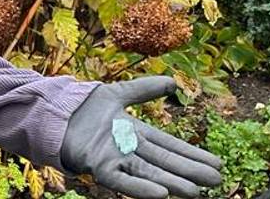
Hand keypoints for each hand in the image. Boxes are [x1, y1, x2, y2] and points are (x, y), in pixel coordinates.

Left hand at [60, 76, 222, 198]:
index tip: (216, 163)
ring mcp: (115, 158)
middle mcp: (129, 148)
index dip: (192, 154)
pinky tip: (160, 195)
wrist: (53, 112)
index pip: (170, 145)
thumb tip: (173, 82)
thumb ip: (144, 89)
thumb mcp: (118, 93)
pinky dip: (140, 189)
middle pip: (165, 161)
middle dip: (190, 171)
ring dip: (172, 183)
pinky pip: (121, 180)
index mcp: (136, 132)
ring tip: (196, 192)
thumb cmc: (84, 106)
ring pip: (149, 173)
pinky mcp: (98, 166)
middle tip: (216, 182)